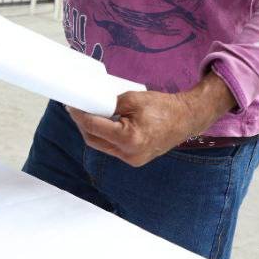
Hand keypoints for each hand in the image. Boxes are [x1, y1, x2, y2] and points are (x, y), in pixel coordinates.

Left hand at [66, 73, 236, 166]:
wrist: (187, 119)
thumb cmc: (163, 107)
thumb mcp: (132, 98)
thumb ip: (109, 103)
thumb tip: (89, 104)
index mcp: (129, 139)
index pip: (94, 127)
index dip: (79, 115)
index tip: (71, 105)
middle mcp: (130, 154)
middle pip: (93, 139)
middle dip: (82, 124)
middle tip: (76, 108)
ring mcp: (133, 159)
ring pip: (102, 145)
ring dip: (92, 131)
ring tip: (86, 114)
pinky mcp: (135, 159)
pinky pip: (112, 148)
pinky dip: (104, 136)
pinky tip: (100, 124)